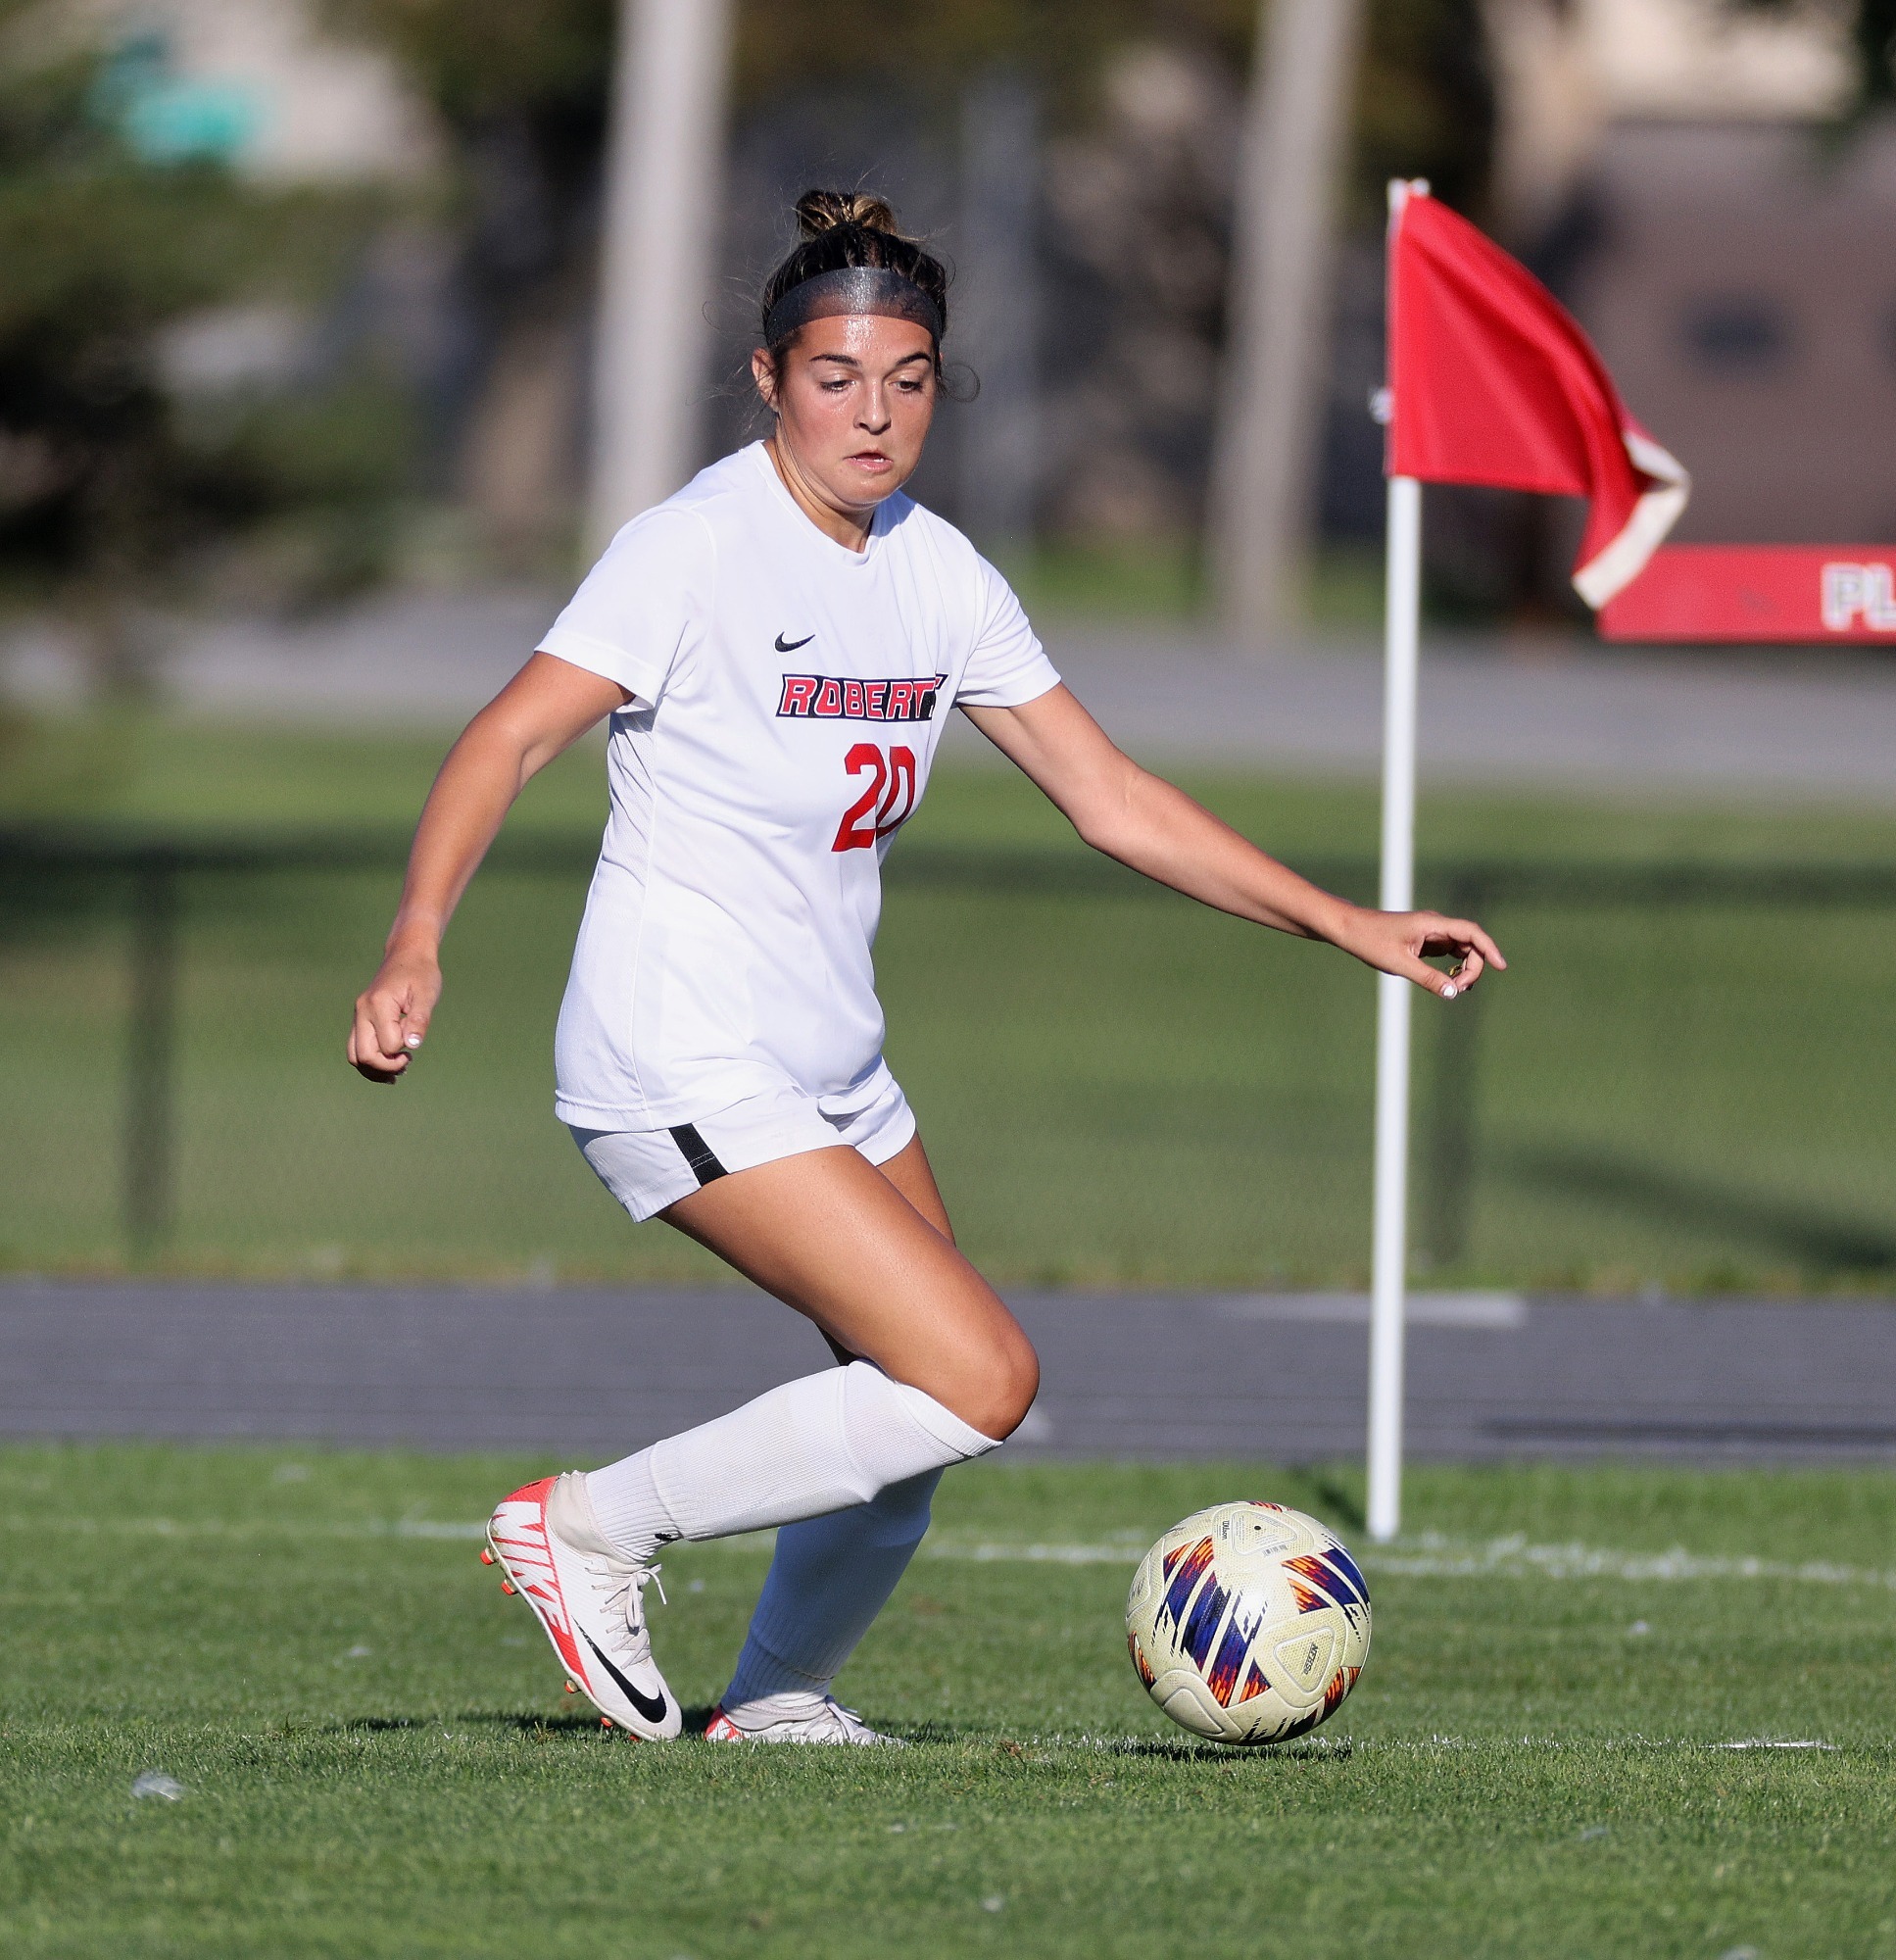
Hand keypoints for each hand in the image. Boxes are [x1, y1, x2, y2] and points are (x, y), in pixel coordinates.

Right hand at [348, 945, 441, 1082]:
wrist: (407, 954)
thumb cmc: (420, 973)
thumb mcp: (427, 994)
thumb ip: (420, 1019)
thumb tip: (411, 1046)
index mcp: (378, 1005)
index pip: (387, 1044)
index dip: (403, 1050)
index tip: (415, 1044)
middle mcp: (362, 1012)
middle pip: (363, 1056)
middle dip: (386, 1067)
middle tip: (407, 1063)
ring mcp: (358, 1016)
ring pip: (355, 1056)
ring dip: (375, 1069)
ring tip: (398, 1071)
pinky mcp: (360, 1020)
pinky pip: (356, 1048)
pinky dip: (370, 1062)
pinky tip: (389, 1066)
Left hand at [1333, 905, 1505, 998]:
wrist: (1348, 929)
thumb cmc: (1370, 941)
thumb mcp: (1399, 964)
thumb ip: (1427, 978)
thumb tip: (1453, 993)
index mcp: (1432, 924)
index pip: (1471, 933)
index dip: (1488, 948)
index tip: (1500, 966)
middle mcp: (1435, 925)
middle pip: (1470, 944)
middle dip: (1473, 967)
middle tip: (1458, 989)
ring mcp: (1431, 933)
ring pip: (1461, 949)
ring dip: (1464, 968)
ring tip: (1454, 988)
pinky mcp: (1424, 942)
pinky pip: (1449, 953)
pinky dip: (1453, 967)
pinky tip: (1450, 982)